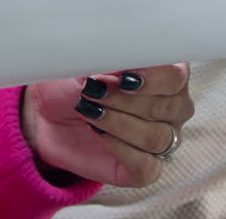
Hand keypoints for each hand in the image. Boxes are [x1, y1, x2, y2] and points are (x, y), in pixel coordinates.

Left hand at [21, 63, 192, 188]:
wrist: (48, 111)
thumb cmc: (74, 77)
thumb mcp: (87, 59)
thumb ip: (111, 57)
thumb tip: (122, 55)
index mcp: (165, 72)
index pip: (177, 75)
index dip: (156, 76)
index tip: (125, 76)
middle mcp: (172, 108)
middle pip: (170, 107)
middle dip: (127, 99)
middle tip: (94, 91)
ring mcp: (160, 140)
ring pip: (157, 137)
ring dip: (120, 122)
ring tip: (90, 110)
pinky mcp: (143, 170)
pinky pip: (147, 167)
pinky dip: (121, 148)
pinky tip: (100, 133)